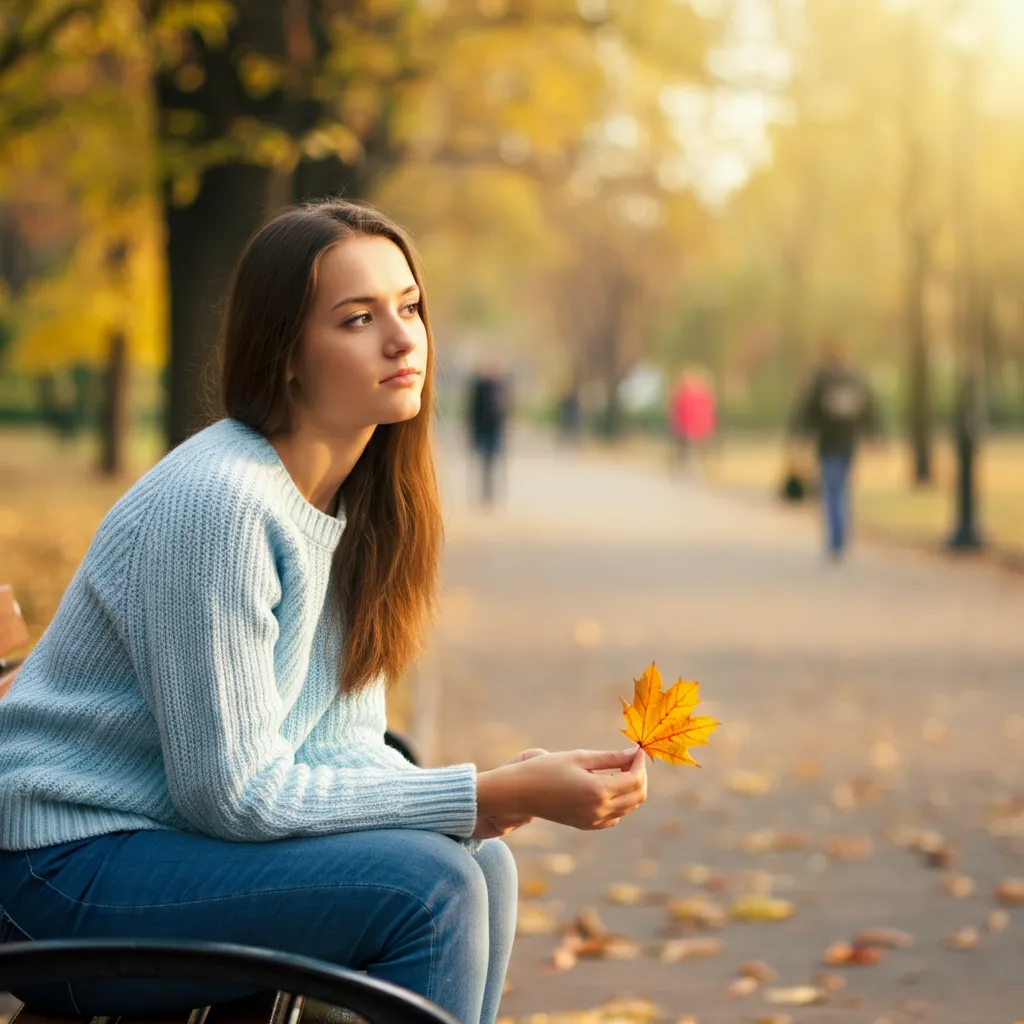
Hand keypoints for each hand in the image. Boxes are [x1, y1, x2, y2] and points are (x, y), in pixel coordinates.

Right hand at [477, 747, 646, 831]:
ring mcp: (594, 821)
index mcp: (598, 791)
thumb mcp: (579, 757)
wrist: (521, 793)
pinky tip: (608, 786)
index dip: (640, 763)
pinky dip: (620, 802)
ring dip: (631, 788)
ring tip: (619, 768)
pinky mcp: (588, 825)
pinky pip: (615, 817)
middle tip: (631, 759)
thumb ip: (610, 757)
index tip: (636, 749)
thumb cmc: (547, 769)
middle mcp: (599, 810)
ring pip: (629, 808)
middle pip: (637, 796)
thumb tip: (634, 752)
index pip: (635, 779)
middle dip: (640, 776)